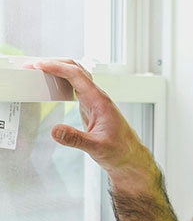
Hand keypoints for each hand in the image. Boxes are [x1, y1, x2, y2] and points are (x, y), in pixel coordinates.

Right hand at [29, 60, 154, 185]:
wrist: (130, 157)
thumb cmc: (120, 151)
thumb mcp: (97, 148)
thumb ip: (76, 139)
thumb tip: (55, 131)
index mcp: (100, 101)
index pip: (77, 75)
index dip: (57, 67)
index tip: (39, 66)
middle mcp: (98, 97)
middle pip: (76, 69)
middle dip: (55, 63)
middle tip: (33, 66)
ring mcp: (95, 101)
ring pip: (77, 76)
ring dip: (59, 69)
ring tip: (39, 71)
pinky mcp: (91, 107)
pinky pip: (76, 86)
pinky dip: (63, 80)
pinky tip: (53, 83)